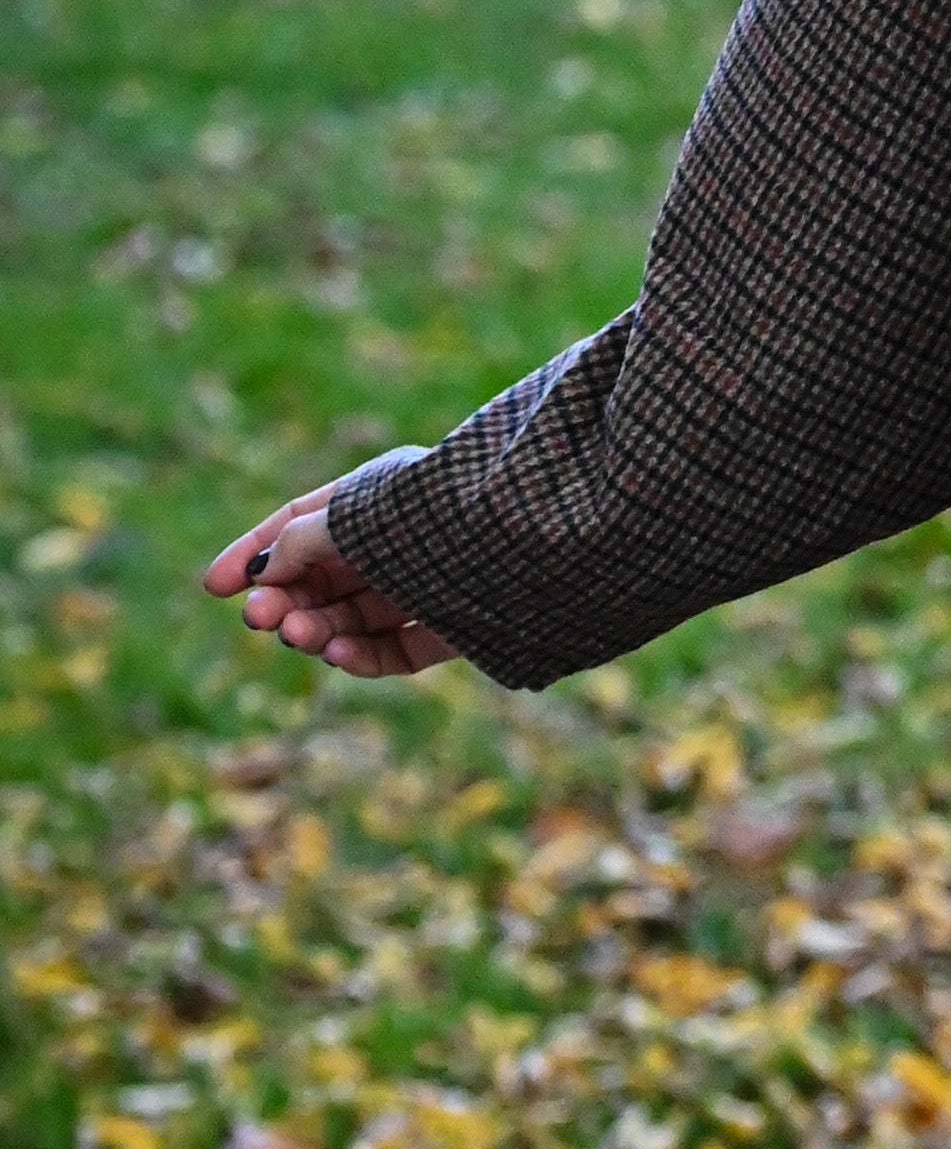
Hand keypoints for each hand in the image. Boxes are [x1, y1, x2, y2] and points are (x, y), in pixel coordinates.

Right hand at [202, 475, 459, 680]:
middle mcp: (403, 539)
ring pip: (355, 615)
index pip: (302, 522)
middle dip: (286, 597)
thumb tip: (266, 569)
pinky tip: (336, 653)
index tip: (213, 588)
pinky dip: (361, 654)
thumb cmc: (440, 516)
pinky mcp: (456, 628)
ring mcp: (429, 584)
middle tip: (260, 619)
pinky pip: (395, 647)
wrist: (539, 544)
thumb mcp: (358, 519)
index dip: (255, 552)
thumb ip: (304, 542)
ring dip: (318, 627)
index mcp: (380, 495)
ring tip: (300, 634)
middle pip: (324, 576)